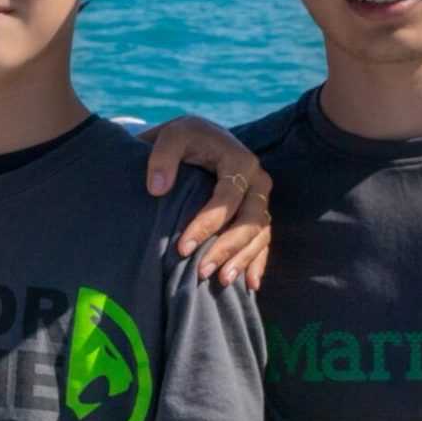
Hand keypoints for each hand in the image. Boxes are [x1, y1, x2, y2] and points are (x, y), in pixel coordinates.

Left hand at [139, 116, 272, 289]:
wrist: (198, 137)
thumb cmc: (183, 138)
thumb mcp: (171, 136)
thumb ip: (161, 157)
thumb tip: (157, 189)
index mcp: (240, 160)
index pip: (227, 198)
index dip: (206, 224)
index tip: (182, 247)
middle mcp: (257, 181)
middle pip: (250, 219)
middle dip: (227, 247)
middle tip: (202, 271)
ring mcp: (260, 199)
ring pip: (260, 233)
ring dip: (243, 259)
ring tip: (222, 281)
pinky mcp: (257, 213)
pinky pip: (264, 240)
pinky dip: (258, 261)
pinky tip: (250, 285)